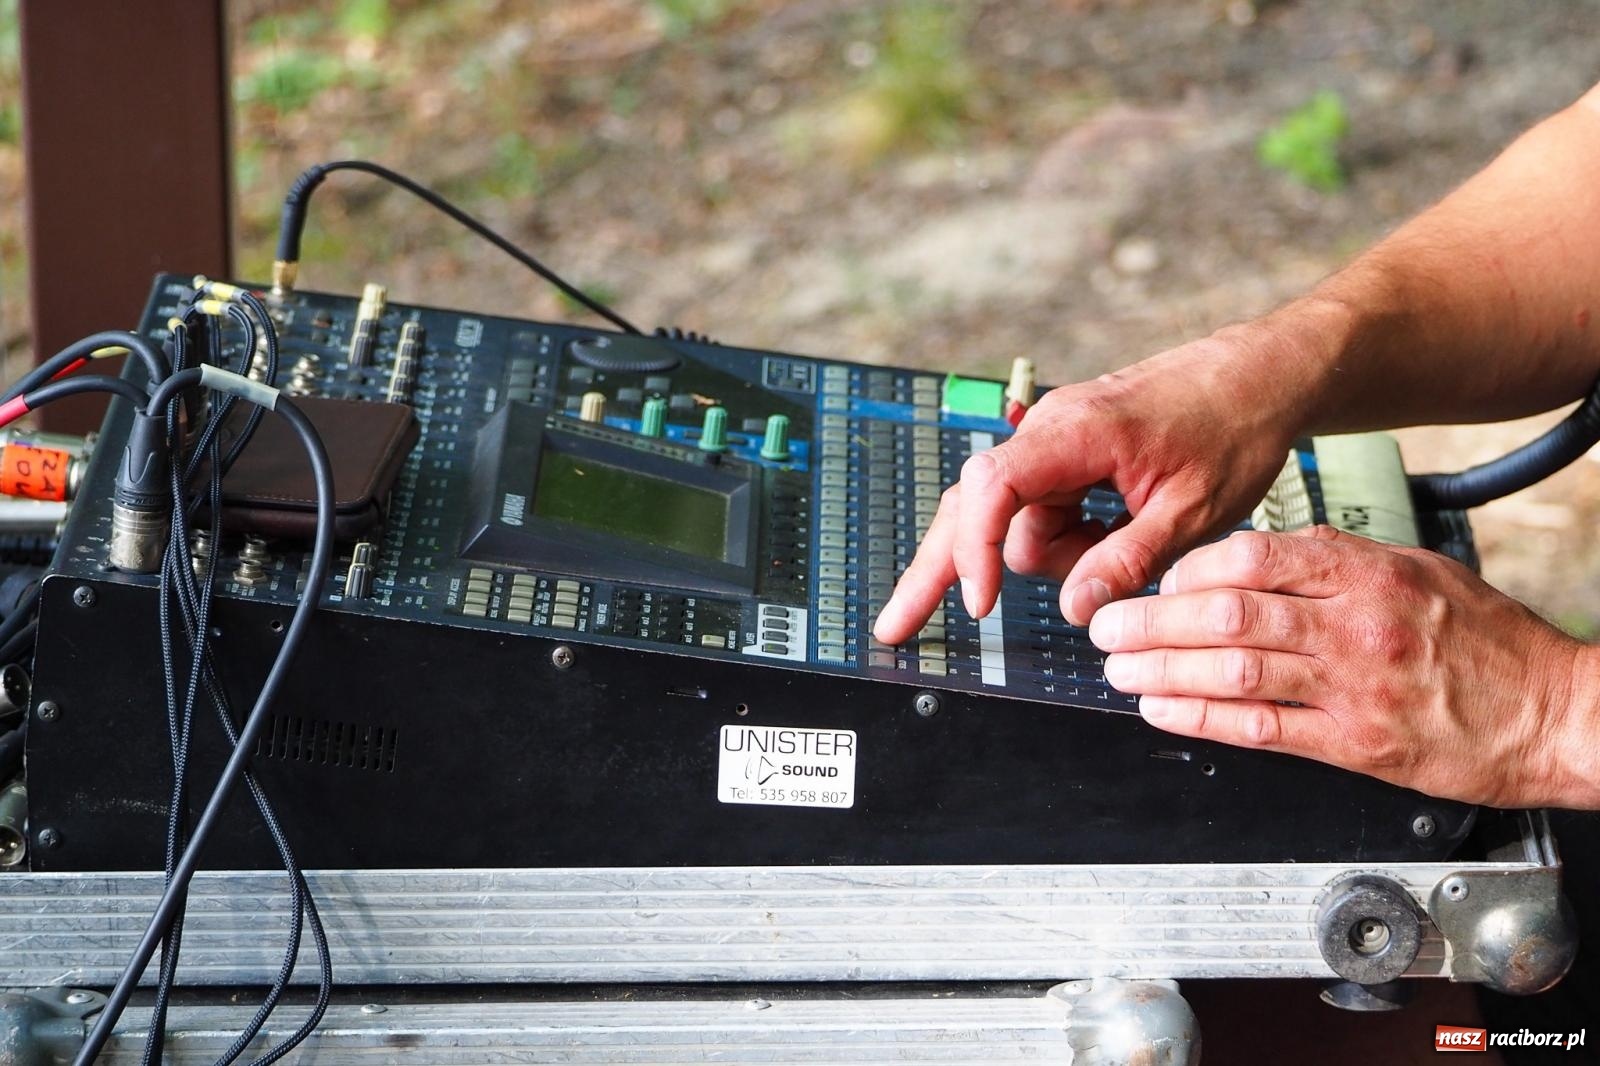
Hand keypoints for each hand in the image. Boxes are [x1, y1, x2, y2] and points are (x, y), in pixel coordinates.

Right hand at [874, 327, 1316, 643]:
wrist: (1262, 375)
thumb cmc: (1235, 426)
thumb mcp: (1193, 511)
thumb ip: (1129, 560)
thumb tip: (1077, 610)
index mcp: (1075, 434)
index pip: (991, 490)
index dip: (976, 551)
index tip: (981, 605)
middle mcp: (1050, 432)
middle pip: (971, 508)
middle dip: (941, 570)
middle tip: (896, 627)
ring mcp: (1055, 444)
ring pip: (1016, 520)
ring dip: (1053, 555)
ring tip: (1119, 551)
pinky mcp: (1068, 457)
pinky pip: (1042, 510)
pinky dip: (1064, 540)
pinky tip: (1107, 540)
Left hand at [1088, 525, 1599, 807]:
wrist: (1556, 713)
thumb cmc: (1487, 643)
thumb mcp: (1418, 572)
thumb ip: (1338, 563)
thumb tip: (1257, 557)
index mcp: (1366, 573)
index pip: (1251, 557)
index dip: (1188, 571)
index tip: (1156, 581)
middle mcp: (1354, 625)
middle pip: (1226, 614)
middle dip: (1152, 621)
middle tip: (1107, 626)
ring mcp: (1353, 687)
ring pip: (1232, 670)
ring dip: (1160, 669)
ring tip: (1119, 669)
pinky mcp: (1355, 744)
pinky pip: (1259, 728)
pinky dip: (1199, 717)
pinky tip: (1161, 709)